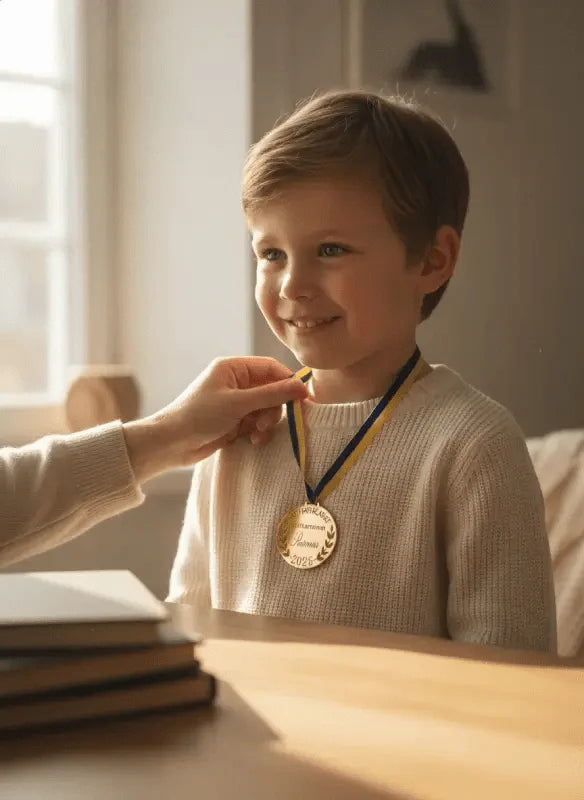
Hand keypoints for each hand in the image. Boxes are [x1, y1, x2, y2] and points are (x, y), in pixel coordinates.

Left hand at [123, 357, 306, 481]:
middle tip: (266, 424)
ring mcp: (235, 403)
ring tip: (256, 434)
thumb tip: (303, 386)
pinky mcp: (233, 422)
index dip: (288, 382)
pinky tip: (252, 441)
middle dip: (273, 408)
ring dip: (266, 423)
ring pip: (266, 410)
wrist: (170, 444)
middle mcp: (235, 383)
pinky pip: (257, 423)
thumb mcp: (238, 403)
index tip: (303, 399)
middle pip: (272, 391)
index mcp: (233, 368)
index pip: (271, 368)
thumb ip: (272, 394)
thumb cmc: (199, 416)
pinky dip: (258, 432)